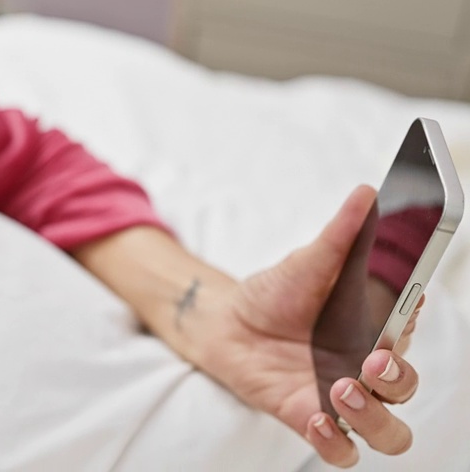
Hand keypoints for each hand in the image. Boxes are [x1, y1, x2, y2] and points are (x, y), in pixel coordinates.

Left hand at [202, 185, 421, 467]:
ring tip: (342, 388)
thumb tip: (366, 193)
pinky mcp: (308, 417)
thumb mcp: (306, 262)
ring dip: (374, 416)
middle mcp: (366, 368)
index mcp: (376, 328)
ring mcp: (340, 397)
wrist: (227, 320)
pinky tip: (317, 417)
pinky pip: (338, 448)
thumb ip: (340, 235)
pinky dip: (334, 441)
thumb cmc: (276, 292)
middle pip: (406, 389)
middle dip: (399, 379)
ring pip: (387, 431)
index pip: (411, 333)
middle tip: (373, 359)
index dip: (412, 326)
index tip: (404, 310)